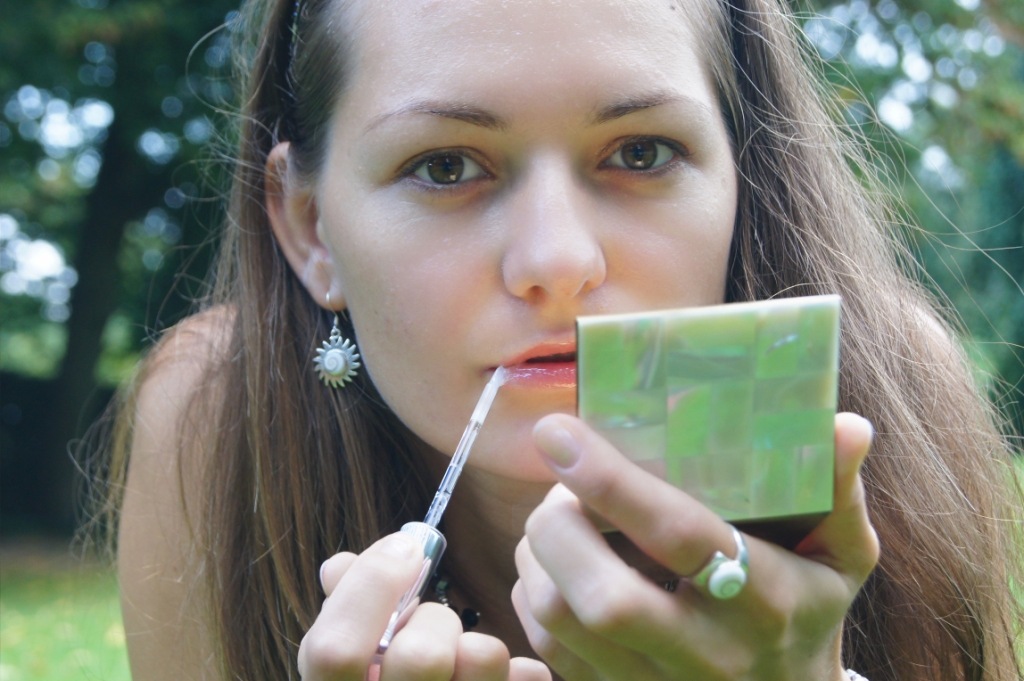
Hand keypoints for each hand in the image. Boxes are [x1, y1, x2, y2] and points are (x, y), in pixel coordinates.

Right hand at [298, 532, 551, 680]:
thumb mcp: (353, 668)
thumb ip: (345, 615)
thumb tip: (339, 565)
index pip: (335, 651)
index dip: (369, 585)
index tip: (404, 548)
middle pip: (419, 657)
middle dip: (434, 618)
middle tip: (435, 623)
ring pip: (482, 657)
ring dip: (477, 642)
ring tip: (466, 656)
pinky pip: (525, 679)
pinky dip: (521, 671)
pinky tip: (508, 678)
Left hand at [512, 412, 877, 680]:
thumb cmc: (808, 610)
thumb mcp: (840, 554)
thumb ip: (837, 490)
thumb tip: (846, 424)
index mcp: (766, 602)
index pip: (678, 536)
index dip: (610, 480)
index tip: (558, 432)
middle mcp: (710, 655)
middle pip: (603, 600)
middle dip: (556, 527)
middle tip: (557, 486)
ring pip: (560, 623)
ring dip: (535, 558)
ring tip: (555, 520)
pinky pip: (549, 649)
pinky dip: (532, 595)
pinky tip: (554, 566)